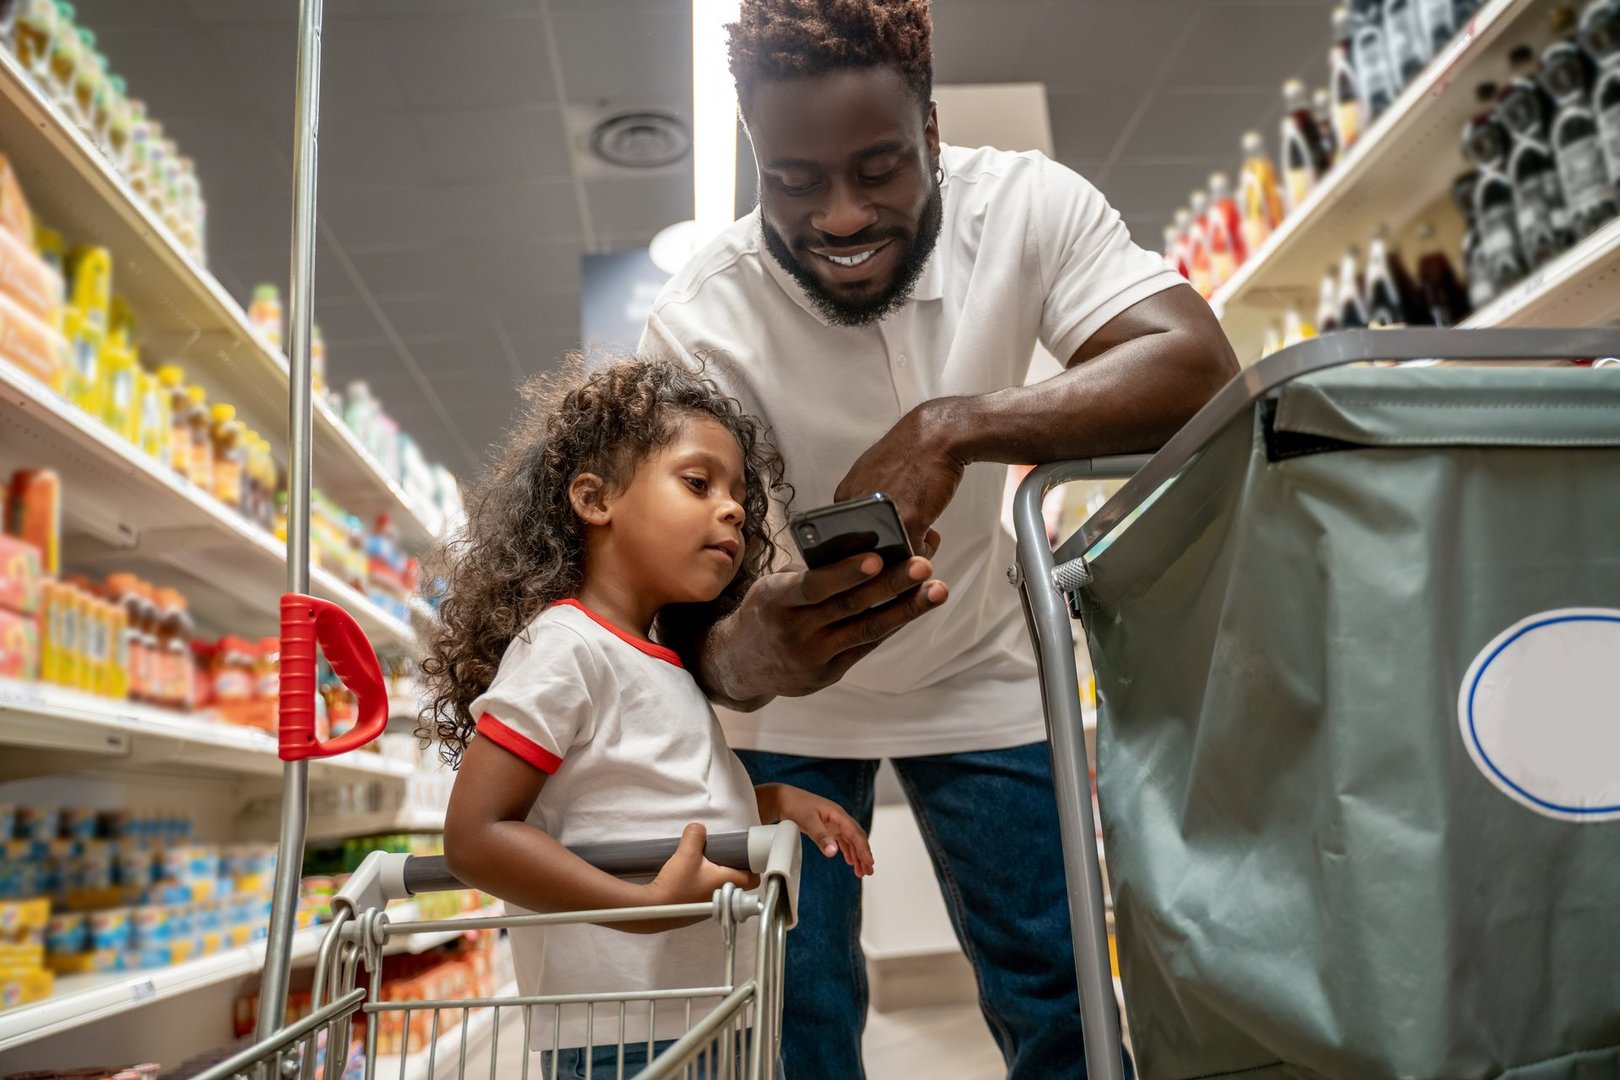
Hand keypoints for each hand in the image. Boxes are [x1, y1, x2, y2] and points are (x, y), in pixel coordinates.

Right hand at [644, 823, 757, 906]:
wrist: (652, 908)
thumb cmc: (674, 886)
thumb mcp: (686, 852)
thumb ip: (695, 835)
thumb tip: (698, 829)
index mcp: (726, 883)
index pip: (753, 879)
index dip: (752, 866)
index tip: (746, 856)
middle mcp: (721, 898)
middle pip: (738, 882)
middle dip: (732, 868)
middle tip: (723, 856)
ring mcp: (709, 907)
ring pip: (722, 888)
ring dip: (716, 877)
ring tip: (704, 864)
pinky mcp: (696, 910)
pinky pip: (707, 894)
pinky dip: (703, 884)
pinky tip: (690, 876)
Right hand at [714, 551, 948, 703]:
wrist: (739, 663)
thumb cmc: (765, 610)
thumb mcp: (774, 586)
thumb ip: (813, 572)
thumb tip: (867, 548)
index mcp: (774, 601)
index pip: (813, 587)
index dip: (845, 573)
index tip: (877, 557)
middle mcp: (794, 632)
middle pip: (850, 607)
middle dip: (891, 585)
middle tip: (924, 565)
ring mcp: (812, 658)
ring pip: (866, 630)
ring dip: (906, 609)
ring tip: (937, 590)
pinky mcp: (827, 675)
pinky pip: (865, 646)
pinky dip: (892, 624)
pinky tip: (915, 606)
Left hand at [759, 785, 873, 876]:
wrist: (782, 798)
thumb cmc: (795, 805)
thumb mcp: (808, 822)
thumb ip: (821, 837)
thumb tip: (834, 852)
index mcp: (837, 814)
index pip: (855, 834)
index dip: (863, 849)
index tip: (869, 862)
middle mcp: (838, 818)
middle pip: (856, 837)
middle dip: (864, 854)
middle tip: (868, 871)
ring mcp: (833, 822)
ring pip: (850, 840)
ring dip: (857, 855)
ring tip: (861, 871)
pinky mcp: (827, 826)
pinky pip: (842, 840)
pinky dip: (848, 851)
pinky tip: (850, 860)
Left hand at [834, 403, 963, 556]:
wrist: (935, 435)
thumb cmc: (910, 453)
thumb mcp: (873, 474)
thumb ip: (866, 502)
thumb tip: (871, 531)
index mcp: (845, 497)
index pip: (847, 539)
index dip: (870, 546)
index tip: (887, 542)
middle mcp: (857, 509)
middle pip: (866, 552)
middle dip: (889, 554)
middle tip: (906, 543)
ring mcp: (882, 518)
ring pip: (890, 557)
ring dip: (906, 555)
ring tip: (921, 538)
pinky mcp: (908, 523)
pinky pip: (913, 554)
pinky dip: (924, 551)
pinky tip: (931, 535)